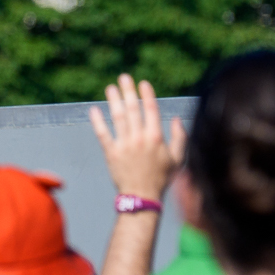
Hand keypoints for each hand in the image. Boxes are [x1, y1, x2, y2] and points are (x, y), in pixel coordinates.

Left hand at [88, 73, 184, 202]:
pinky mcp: (111, 153)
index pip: (151, 110)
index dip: (147, 94)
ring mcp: (124, 145)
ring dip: (113, 101)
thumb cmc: (161, 178)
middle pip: (133, 109)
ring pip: (118, 118)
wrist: (142, 196)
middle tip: (124, 77)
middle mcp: (140, 138)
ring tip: (110, 88)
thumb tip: (177, 119)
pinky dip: (98, 122)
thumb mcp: (178, 159)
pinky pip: (103, 134)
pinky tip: (94, 110)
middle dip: (128, 91)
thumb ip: (180, 138)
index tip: (143, 82)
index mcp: (156, 138)